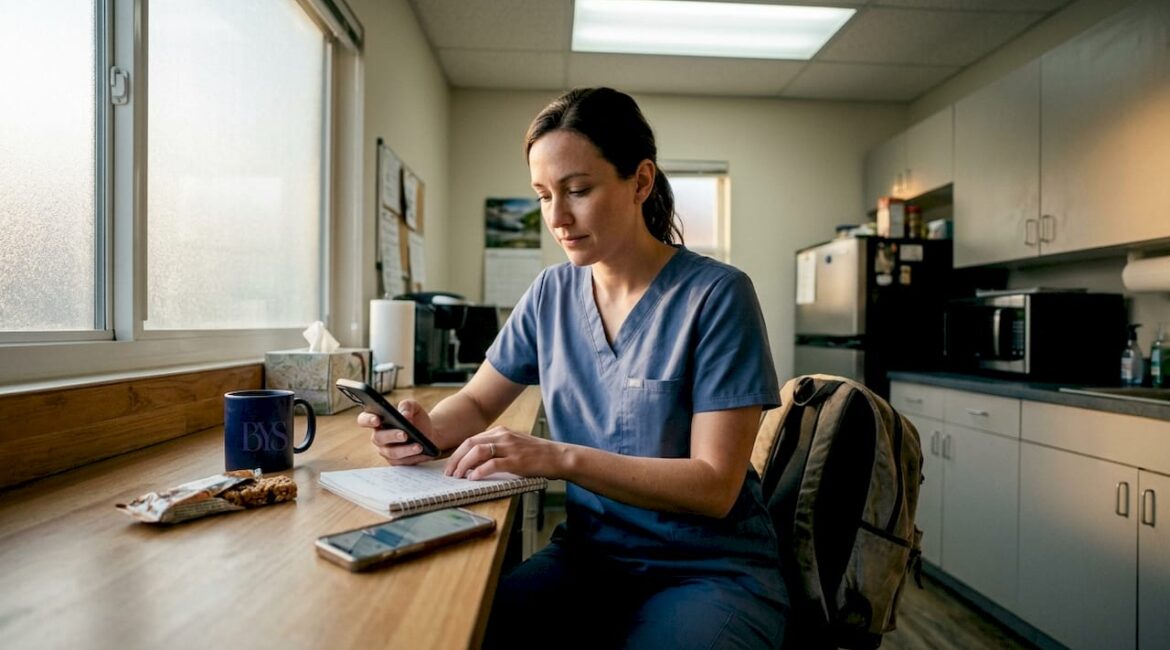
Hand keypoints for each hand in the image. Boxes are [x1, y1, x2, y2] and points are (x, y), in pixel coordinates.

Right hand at [360, 399, 438, 465]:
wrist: (430, 433)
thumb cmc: (417, 419)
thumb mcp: (414, 407)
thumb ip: (407, 406)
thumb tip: (405, 415)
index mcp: (378, 420)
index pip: (364, 420)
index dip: (367, 420)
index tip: (377, 420)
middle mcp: (378, 436)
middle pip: (378, 438)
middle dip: (392, 436)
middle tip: (404, 434)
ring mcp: (385, 450)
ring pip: (391, 452)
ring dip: (405, 449)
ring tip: (418, 445)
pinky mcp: (395, 461)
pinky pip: (400, 461)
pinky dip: (411, 456)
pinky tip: (421, 451)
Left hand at [444, 426, 564, 479]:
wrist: (558, 457)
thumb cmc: (536, 454)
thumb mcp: (514, 445)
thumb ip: (497, 449)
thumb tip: (475, 463)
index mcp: (501, 431)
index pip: (471, 439)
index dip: (458, 453)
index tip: (451, 465)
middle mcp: (503, 436)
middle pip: (470, 443)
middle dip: (455, 458)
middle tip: (449, 473)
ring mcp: (509, 447)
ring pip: (477, 452)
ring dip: (463, 464)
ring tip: (458, 476)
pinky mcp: (516, 460)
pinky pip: (492, 464)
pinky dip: (479, 471)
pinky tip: (473, 478)